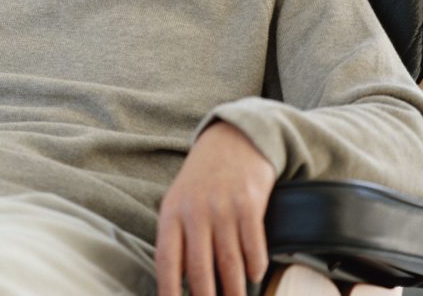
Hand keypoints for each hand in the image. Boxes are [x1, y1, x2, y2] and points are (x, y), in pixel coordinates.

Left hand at [156, 121, 276, 295]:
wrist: (232, 141)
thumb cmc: (202, 179)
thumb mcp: (179, 202)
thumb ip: (177, 237)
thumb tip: (180, 280)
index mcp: (171, 213)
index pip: (166, 261)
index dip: (168, 290)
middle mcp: (195, 212)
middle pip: (200, 270)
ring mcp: (223, 209)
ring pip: (229, 265)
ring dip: (235, 292)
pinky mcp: (250, 205)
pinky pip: (254, 248)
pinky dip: (255, 267)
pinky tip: (254, 275)